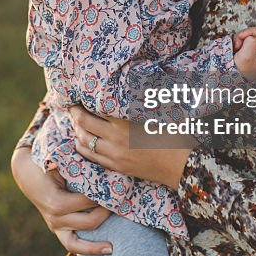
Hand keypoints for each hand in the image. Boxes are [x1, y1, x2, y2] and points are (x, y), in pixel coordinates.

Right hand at [10, 147, 112, 254]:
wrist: (27, 173)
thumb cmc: (45, 163)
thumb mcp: (58, 162)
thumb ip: (75, 164)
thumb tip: (99, 161)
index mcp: (56, 202)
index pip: (88, 202)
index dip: (105, 195)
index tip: (117, 187)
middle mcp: (54, 218)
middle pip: (89, 221)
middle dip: (107, 212)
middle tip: (118, 201)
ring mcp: (55, 226)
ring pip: (78, 243)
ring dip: (97, 243)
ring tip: (112, 247)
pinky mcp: (58, 230)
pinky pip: (72, 245)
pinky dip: (88, 250)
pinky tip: (106, 250)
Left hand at [69, 105, 191, 188]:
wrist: (183, 166)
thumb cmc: (174, 135)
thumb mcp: (155, 114)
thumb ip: (136, 104)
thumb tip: (126, 88)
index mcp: (124, 123)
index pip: (94, 108)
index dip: (85, 100)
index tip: (81, 94)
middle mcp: (114, 140)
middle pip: (83, 123)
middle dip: (74, 113)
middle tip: (73, 106)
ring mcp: (113, 156)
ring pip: (83, 141)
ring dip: (76, 130)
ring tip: (76, 122)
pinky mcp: (116, 167)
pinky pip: (90, 156)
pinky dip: (82, 146)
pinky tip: (83, 140)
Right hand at [233, 26, 255, 80]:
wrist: (232, 79)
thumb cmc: (240, 71)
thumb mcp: (247, 57)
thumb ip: (252, 43)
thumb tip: (251, 36)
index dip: (250, 31)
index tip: (241, 38)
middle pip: (254, 32)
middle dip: (243, 36)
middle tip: (238, 45)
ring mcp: (253, 49)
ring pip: (246, 36)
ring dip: (239, 40)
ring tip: (236, 49)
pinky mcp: (246, 50)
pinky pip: (242, 41)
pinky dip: (237, 43)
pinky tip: (235, 50)